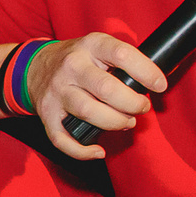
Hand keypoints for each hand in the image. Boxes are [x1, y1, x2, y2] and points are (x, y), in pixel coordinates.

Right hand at [32, 33, 165, 159]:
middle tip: (141, 108)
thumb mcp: (99, 48)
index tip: (160, 85)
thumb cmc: (79, 61)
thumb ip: (123, 62)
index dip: (146, 72)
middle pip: (107, 89)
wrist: (35, 67)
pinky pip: (63, 139)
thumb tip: (155, 83)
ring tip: (126, 122)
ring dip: (114, 123)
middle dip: (132, 104)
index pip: (122, 54)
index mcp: (90, 45)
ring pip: (88, 112)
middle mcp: (72, 66)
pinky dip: (83, 151)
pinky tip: (98, 150)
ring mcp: (57, 91)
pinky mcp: (47, 114)